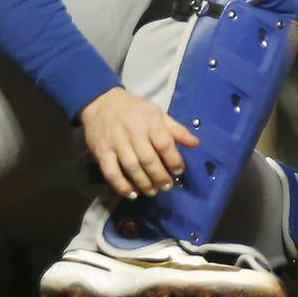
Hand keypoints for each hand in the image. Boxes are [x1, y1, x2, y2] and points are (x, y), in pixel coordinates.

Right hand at [77, 86, 198, 199]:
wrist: (102, 102)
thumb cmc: (135, 110)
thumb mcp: (158, 114)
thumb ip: (177, 130)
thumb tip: (196, 144)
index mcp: (150, 121)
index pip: (164, 144)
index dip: (173, 160)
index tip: (179, 171)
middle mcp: (133, 132)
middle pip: (148, 159)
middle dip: (159, 176)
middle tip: (167, 186)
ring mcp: (116, 142)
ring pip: (131, 167)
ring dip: (144, 183)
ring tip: (152, 191)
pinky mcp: (101, 151)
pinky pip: (111, 172)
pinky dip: (121, 185)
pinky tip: (131, 194)